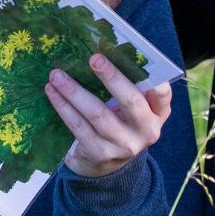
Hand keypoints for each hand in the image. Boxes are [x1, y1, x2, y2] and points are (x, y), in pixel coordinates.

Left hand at [45, 54, 173, 177]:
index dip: (156, 84)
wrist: (106, 163)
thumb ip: (131, 87)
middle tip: (94, 58)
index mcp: (158, 114)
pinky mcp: (100, 153)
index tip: (141, 64)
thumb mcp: (134, 109)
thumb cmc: (120, 122)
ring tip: (57, 75)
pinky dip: (63, 107)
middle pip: (130, 102)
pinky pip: (78, 126)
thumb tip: (104, 52)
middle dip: (111, 77)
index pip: (163, 97)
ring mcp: (123, 145)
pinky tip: (52, 92)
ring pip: (97, 114)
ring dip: (74, 91)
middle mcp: (146, 131)